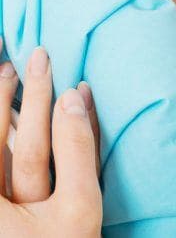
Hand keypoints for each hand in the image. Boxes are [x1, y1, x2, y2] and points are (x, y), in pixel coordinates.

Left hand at [0, 36, 102, 236]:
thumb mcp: (80, 206)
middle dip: (8, 94)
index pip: (25, 131)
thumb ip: (77, 149)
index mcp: (4, 196)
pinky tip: (5, 121)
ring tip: (1, 76)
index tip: (43, 58)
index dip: (37, 92)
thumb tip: (76, 97)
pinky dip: (0, 136)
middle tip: (15, 59)